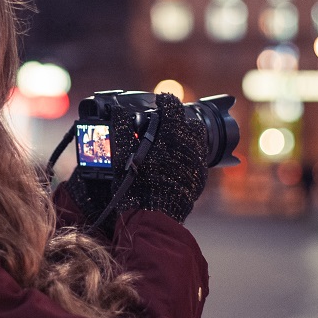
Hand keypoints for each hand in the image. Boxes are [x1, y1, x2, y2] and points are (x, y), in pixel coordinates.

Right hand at [118, 93, 207, 222]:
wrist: (153, 217)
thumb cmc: (136, 186)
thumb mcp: (122, 154)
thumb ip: (121, 127)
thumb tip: (118, 110)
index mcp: (171, 134)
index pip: (172, 105)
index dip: (164, 100)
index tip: (158, 101)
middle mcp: (189, 144)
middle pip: (190, 120)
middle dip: (178, 118)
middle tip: (164, 123)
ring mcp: (197, 161)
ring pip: (198, 138)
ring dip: (186, 135)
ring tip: (170, 141)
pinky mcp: (200, 176)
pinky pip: (198, 156)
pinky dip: (188, 153)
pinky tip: (175, 160)